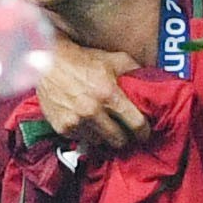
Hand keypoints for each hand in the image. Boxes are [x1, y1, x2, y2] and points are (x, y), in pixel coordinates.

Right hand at [29, 38, 153, 150]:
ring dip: (104, 137)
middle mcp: (93, 111)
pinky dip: (86, 134)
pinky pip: (81, 140)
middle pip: (119, 140)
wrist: (48, 61)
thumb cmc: (84, 59)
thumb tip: (154, 83)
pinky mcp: (62, 127)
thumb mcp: (115, 59)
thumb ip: (135, 71)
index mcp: (109, 95)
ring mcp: (76, 121)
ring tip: (104, 128)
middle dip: (124, 138)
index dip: (143, 131)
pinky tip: (86, 124)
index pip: (136, 125)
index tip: (144, 132)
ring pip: (100, 143)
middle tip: (124, 132)